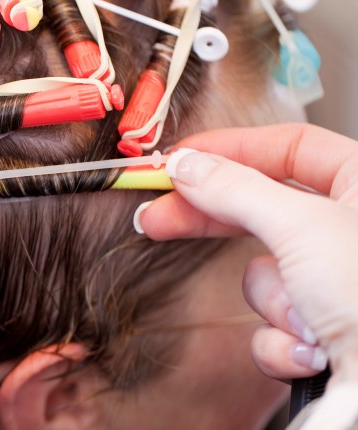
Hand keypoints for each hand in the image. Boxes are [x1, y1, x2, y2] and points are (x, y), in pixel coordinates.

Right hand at [137, 123, 357, 384]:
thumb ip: (235, 189)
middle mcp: (349, 229)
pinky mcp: (321, 326)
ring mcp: (335, 280)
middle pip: (261, 207)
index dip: (229, 150)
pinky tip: (311, 349)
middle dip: (209, 220)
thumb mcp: (301, 228)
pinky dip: (282, 340)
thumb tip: (186, 166)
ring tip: (306, 318)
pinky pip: (273, 322)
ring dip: (274, 303)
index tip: (179, 162)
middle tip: (156, 217)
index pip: (286, 146)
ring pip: (265, 276)